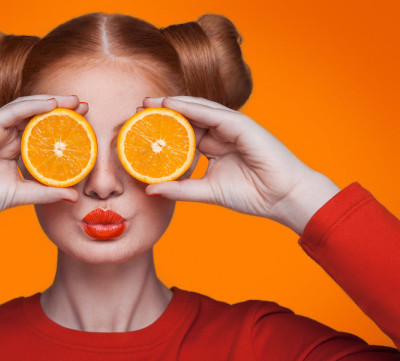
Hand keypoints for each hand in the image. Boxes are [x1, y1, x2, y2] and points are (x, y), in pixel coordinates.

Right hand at [0, 95, 83, 223]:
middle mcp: (4, 136)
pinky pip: (11, 111)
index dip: (64, 126)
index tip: (87, 124)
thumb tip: (74, 196)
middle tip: (87, 106)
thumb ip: (45, 192)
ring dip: (51, 102)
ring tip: (74, 101)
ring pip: (27, 109)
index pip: (42, 133)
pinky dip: (31, 106)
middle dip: (63, 110)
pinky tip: (51, 104)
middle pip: (37, 117)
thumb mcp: (19, 194)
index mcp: (12, 150)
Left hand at [142, 96, 339, 234]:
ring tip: (150, 102)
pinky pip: (212, 113)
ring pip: (197, 110)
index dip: (162, 130)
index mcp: (214, 147)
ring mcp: (231, 127)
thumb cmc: (252, 194)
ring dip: (173, 104)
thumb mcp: (207, 191)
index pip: (183, 134)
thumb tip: (150, 190)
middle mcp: (220, 134)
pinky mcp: (241, 124)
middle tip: (137, 109)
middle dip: (162, 113)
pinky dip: (191, 107)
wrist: (283, 198)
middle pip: (187, 118)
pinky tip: (172, 104)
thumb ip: (180, 189)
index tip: (138, 129)